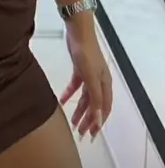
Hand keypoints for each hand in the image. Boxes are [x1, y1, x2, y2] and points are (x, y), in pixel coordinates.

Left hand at [60, 26, 112, 140]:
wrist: (78, 31)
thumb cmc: (86, 54)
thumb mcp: (90, 78)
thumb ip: (94, 99)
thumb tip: (99, 120)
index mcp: (105, 84)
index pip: (104, 109)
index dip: (99, 123)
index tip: (92, 136)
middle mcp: (99, 81)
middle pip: (95, 105)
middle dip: (88, 120)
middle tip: (80, 133)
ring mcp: (89, 75)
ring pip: (85, 97)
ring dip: (79, 109)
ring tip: (72, 122)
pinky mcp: (79, 68)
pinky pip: (76, 86)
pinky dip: (70, 93)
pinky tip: (62, 100)